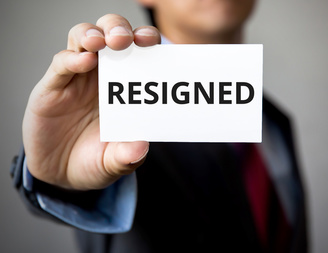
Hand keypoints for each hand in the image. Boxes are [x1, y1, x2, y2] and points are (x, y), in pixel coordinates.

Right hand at [22, 14, 159, 189]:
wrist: (61, 175)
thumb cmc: (95, 161)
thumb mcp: (115, 162)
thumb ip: (127, 155)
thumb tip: (141, 146)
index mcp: (125, 88)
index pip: (138, 53)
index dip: (146, 41)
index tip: (156, 43)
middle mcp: (102, 76)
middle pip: (110, 35)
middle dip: (121, 30)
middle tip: (130, 40)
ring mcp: (77, 79)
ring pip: (83, 39)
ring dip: (95, 35)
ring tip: (104, 42)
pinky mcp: (52, 88)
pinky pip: (61, 65)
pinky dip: (72, 59)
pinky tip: (85, 61)